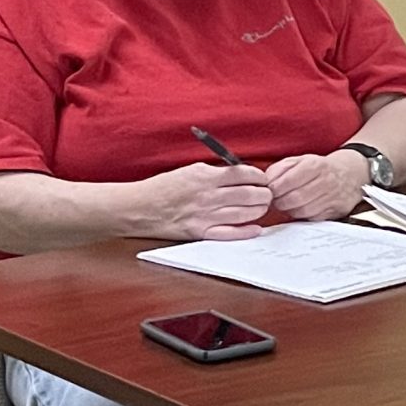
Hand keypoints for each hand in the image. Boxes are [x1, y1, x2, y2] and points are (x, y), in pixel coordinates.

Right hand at [137, 161, 272, 240]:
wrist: (138, 207)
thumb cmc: (164, 188)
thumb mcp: (190, 171)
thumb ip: (215, 173)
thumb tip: (242, 174)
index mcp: (205, 176)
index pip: (244, 173)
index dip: (260, 176)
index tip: (263, 179)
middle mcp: (207, 195)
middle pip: (250, 194)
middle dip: (265, 194)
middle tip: (267, 195)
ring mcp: (205, 215)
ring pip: (245, 213)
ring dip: (259, 211)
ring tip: (261, 208)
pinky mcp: (200, 232)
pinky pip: (230, 233)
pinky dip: (246, 232)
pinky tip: (255, 228)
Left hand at [265, 150, 371, 221]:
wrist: (351, 174)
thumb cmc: (320, 168)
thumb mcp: (299, 161)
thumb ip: (280, 169)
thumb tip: (265, 183)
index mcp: (314, 166)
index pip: (286, 182)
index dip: (274, 190)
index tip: (270, 192)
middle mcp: (326, 181)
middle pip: (294, 198)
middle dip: (280, 202)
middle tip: (277, 201)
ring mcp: (333, 197)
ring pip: (303, 210)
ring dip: (290, 210)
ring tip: (288, 204)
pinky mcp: (336, 210)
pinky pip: (313, 217)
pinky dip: (303, 215)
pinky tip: (301, 208)